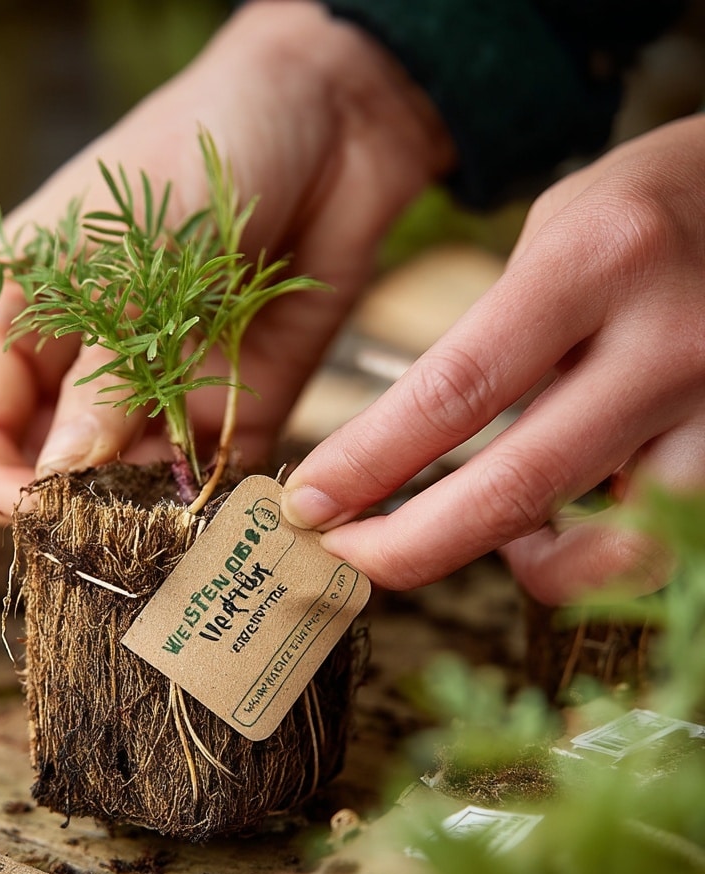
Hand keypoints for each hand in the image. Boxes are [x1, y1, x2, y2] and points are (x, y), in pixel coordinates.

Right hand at [0, 0, 452, 521]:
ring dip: (147, 521)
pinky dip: (214, 507)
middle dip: (75, 513)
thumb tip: (64, 474)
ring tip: (176, 534)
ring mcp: (157, 395)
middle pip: (52, 473)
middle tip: (116, 538)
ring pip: (129, 491)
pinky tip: (230, 517)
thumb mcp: (128, 254)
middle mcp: (82, 369)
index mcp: (23, 318)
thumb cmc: (200, 149)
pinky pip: (209, 479)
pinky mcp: (230, 410)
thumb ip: (99, 369)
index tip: (33, 517)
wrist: (327, 123)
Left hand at [282, 114, 704, 604]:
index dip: (368, 463)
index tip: (308, 503)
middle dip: (413, 545)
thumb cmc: (641, 210)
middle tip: (352, 563)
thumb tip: (405, 456)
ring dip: (526, 562)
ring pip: (610, 545)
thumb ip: (486, 344)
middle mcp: (664, 341)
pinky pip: (659, 539)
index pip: (454, 390)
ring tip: (488, 533)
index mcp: (593, 264)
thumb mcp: (550, 235)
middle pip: (518, 484)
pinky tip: (563, 517)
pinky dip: (594, 551)